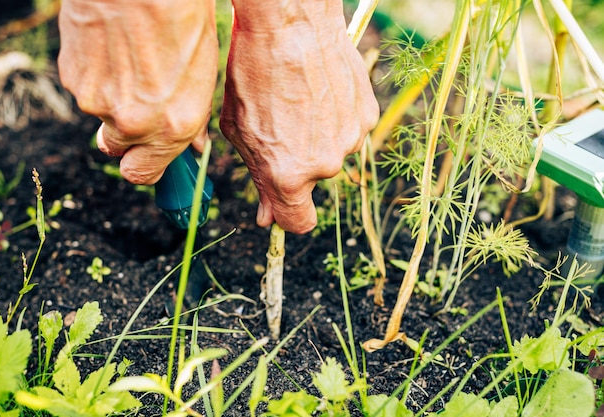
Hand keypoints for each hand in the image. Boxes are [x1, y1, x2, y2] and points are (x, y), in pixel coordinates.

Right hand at [58, 0, 217, 183]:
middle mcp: (134, 124)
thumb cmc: (183, 20)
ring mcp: (99, 104)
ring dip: (112, 100)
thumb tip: (194, 146)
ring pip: (100, 116)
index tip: (147, 158)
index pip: (144, 175)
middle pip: (115, 151)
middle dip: (126, 136)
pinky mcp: (74, 79)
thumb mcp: (204, 75)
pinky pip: (85, 89)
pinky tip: (112, 49)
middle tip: (137, 106)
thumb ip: (193, 118)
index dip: (144, 167)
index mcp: (173, 128)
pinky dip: (96, 76)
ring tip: (130, 61)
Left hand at [220, 1, 378, 233]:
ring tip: (299, 101)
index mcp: (288, 175)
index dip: (287, 217)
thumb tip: (268, 219)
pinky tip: (319, 92)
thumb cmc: (254, 73)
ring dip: (317, 138)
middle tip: (281, 125)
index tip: (281, 206)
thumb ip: (259, 180)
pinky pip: (347, 130)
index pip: (298, 223)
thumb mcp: (240, 133)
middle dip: (296, 163)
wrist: (290, 24)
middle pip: (312, 181)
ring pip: (331, 153)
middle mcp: (325, 165)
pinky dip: (335, 118)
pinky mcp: (366, 116)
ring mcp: (350, 140)